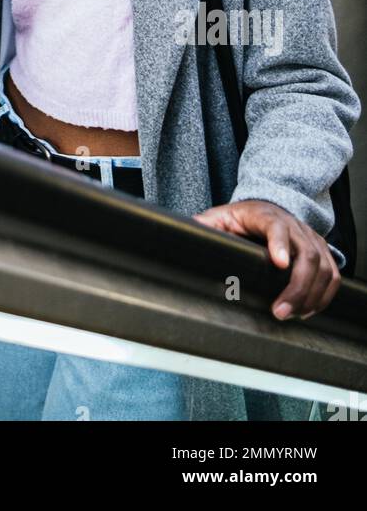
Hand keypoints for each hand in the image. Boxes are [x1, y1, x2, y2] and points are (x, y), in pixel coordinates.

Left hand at [191, 199, 340, 320]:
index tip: (279, 263)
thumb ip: (205, 225)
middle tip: (279, 311)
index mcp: (266, 215)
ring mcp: (311, 238)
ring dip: (311, 296)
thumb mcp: (221, 216)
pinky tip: (309, 310)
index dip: (279, 244)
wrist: (268, 204)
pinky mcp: (321, 250)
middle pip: (306, 255)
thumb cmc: (243, 215)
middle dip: (297, 287)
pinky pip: (332, 275)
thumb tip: (186, 235)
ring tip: (292, 315)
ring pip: (323, 267)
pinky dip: (325, 295)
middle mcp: (294, 225)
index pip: (276, 227)